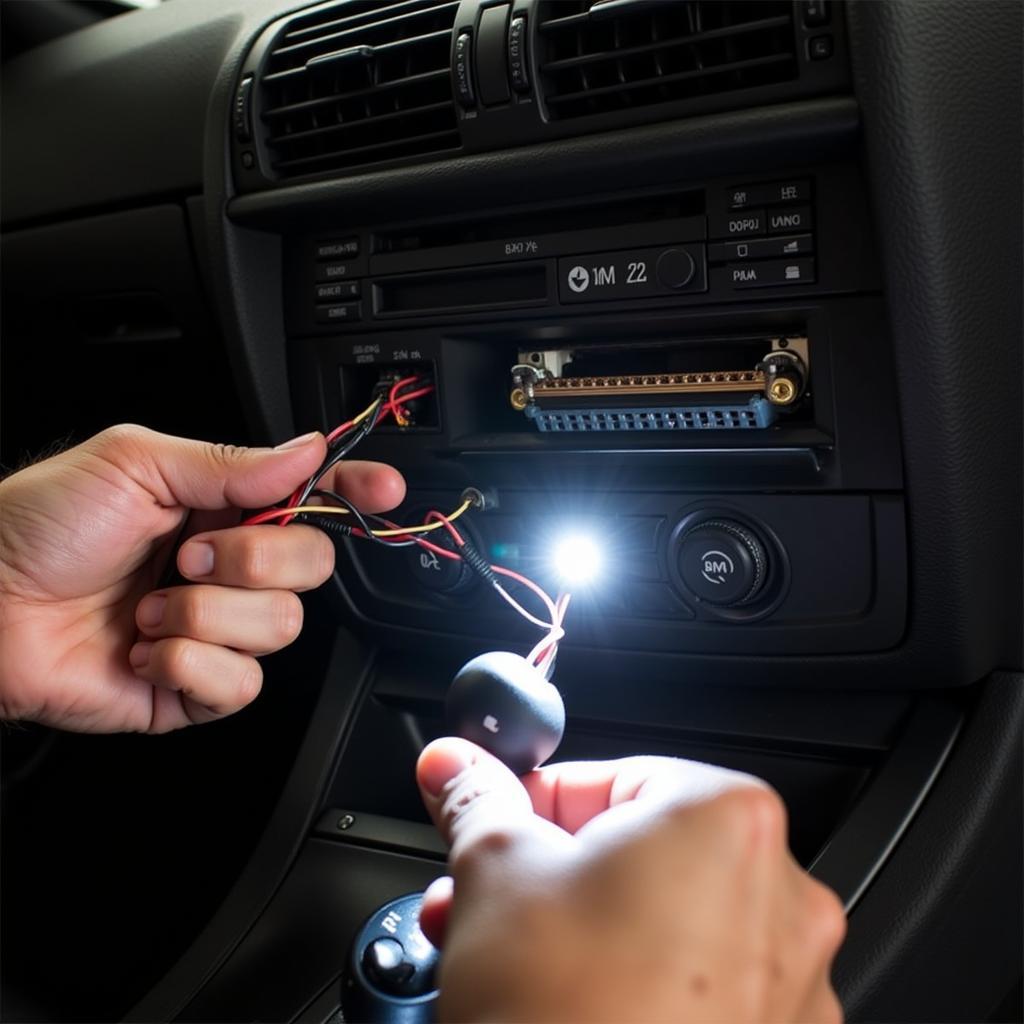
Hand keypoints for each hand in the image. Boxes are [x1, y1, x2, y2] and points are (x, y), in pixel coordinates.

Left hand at [0, 424, 403, 732]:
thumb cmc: (39, 524)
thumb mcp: (136, 463)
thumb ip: (233, 463)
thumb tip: (310, 451)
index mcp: (221, 509)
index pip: (311, 498)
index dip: (354, 492)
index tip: (384, 489)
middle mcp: (229, 571)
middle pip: (313, 565)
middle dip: (252, 558)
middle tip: (187, 554)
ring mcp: (216, 632)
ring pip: (280, 627)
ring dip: (205, 614)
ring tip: (149, 607)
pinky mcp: (195, 689)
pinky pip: (240, 684)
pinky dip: (187, 662)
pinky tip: (146, 648)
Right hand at [417, 738, 845, 1023]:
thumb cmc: (566, 1017)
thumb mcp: (494, 875)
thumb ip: (478, 799)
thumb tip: (456, 764)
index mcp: (725, 819)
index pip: (606, 776)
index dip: (531, 805)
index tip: (492, 830)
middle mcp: (781, 894)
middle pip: (633, 852)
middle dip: (544, 875)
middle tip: (483, 899)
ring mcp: (790, 981)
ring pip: (662, 922)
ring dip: (581, 929)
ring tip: (510, 961)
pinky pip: (695, 986)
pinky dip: (635, 983)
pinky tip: (571, 1007)